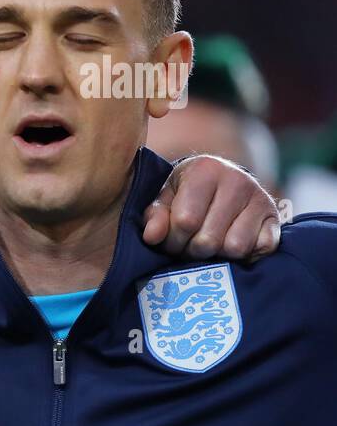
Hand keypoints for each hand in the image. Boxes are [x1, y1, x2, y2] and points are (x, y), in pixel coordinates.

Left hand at [142, 154, 280, 260]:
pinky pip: (261, 250)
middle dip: (192, 250)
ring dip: (217, 255)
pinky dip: (244, 256)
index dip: (172, 240)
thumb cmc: (185, 194)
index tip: (170, 239)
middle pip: (209, 240)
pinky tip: (230, 244)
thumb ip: (155, 216)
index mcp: (206, 170)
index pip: (186, 221)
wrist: (220, 183)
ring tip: (207, 245)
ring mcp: (261, 198)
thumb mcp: (164, 198)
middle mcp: (238, 180)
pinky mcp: (275, 217)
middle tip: (187, 246)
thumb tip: (152, 236)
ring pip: (235, 248)